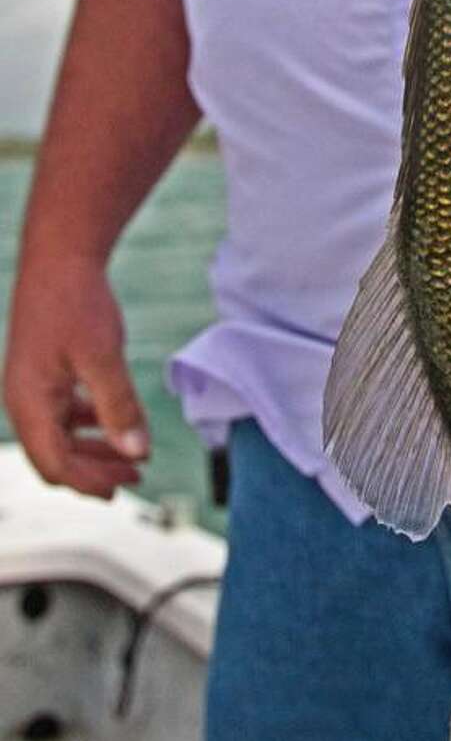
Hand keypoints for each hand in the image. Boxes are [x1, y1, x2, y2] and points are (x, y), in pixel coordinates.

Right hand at [3, 251, 150, 497]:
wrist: (60, 256)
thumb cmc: (76, 301)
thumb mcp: (103, 355)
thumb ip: (119, 406)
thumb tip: (136, 452)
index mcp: (29, 403)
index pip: (55, 464)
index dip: (90, 482)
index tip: (125, 484)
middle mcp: (24, 400)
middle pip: (56, 457)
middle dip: (94, 471)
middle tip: (134, 477)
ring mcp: (33, 387)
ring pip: (61, 436)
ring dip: (95, 450)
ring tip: (131, 456)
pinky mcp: (45, 373)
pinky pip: (64, 413)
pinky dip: (91, 424)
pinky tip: (116, 422)